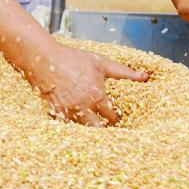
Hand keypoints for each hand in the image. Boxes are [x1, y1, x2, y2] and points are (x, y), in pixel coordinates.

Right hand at [27, 44, 148, 126]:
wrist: (43, 58)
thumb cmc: (72, 59)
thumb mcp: (101, 62)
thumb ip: (124, 72)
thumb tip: (145, 76)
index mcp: (97, 96)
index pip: (112, 116)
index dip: (115, 117)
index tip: (116, 117)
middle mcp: (83, 107)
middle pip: (98, 129)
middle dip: (103, 129)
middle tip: (105, 127)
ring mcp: (68, 112)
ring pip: (81, 129)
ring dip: (87, 127)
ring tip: (91, 124)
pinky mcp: (55, 113)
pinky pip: (66, 125)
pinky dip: (71, 124)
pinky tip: (74, 119)